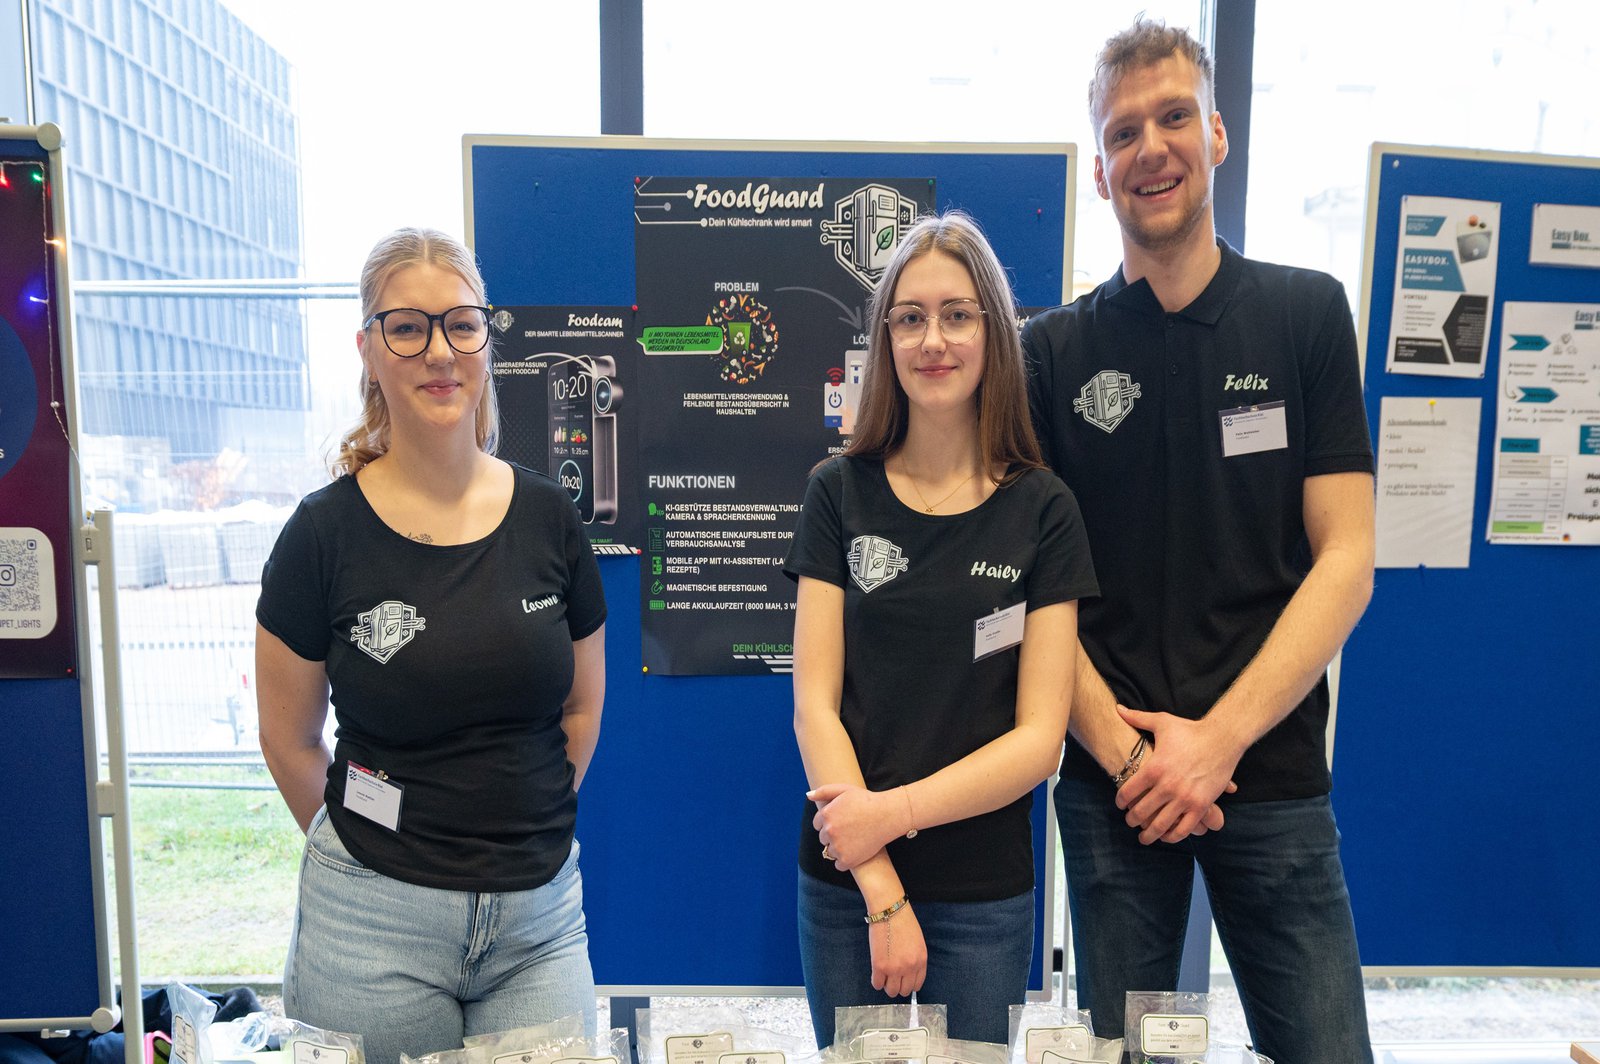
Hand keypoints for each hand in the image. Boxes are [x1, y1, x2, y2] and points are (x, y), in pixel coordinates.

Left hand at [809, 783, 901, 870]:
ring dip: (838, 848)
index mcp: (826, 815)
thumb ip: (824, 791)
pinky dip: (845, 861)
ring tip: (854, 840)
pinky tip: (855, 851)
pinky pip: (839, 865)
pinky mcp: (847, 860)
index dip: (829, 823)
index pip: (817, 824)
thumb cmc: (866, 800)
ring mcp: (837, 847)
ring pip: (830, 852)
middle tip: (849, 831)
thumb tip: (808, 795)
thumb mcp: (844, 789)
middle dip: (833, 835)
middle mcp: (829, 831)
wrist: (886, 815)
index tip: (842, 821)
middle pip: (823, 839)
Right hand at [868, 902, 925, 996]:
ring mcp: (894, 969)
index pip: (917, 985)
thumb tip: (907, 972)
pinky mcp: (879, 966)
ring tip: (884, 976)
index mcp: (921, 961)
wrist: (890, 911)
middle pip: (904, 991)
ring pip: (891, 991)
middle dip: (898, 986)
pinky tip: (876, 973)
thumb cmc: (904, 922)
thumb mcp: (917, 943)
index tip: (903, 981)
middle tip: (892, 978)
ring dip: (887, 985)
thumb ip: (915, 959)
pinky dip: (876, 982)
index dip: (908, 984)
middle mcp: (910, 968)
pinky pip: (877, 984)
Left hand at [1114, 705, 1240, 844]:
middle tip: (1130, 821)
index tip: (1120, 804)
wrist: (1223, 738)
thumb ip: (1137, 718)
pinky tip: (1167, 837)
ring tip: (1144, 837)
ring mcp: (1185, 798)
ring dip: (1149, 834)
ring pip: (1160, 825)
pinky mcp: (1201, 806)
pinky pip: (1184, 828)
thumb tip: (1117, 709)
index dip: (1121, 801)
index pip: (1128, 792)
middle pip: (1141, 811)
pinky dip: (1173, 836)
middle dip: (1132, 819)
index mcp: (1154, 768)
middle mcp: (1167, 786)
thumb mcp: (1162, 722)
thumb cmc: (1191, 730)